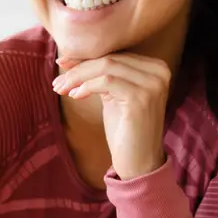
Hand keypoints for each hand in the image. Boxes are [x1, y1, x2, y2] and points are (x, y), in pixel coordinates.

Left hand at [52, 53, 170, 179]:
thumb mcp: (112, 96)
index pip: (115, 55)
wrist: (140, 162)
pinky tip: (75, 96)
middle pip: (110, 59)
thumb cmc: (125, 129)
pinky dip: (87, 86)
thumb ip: (101, 75)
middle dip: (79, 69)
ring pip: (106, 67)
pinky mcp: (141, 98)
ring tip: (62, 89)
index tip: (62, 65)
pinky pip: (107, 82)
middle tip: (58, 82)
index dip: (86, 59)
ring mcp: (152, 84)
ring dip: (78, 77)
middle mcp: (159, 72)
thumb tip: (68, 59)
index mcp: (156, 67)